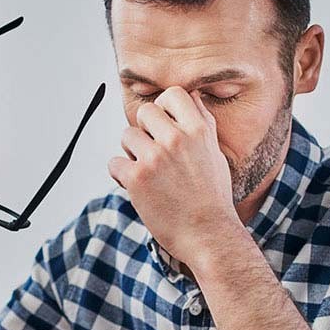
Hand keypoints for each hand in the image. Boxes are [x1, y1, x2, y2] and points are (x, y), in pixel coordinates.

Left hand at [108, 86, 241, 269]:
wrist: (208, 234)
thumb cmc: (212, 198)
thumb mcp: (214, 154)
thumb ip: (201, 124)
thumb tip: (192, 97)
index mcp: (199, 130)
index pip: (172, 94)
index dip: (164, 108)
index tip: (165, 126)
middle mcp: (176, 139)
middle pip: (145, 112)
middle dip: (145, 130)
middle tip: (153, 153)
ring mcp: (155, 157)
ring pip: (127, 136)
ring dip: (131, 153)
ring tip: (147, 173)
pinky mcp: (136, 178)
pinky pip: (114, 163)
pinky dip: (121, 175)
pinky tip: (136, 188)